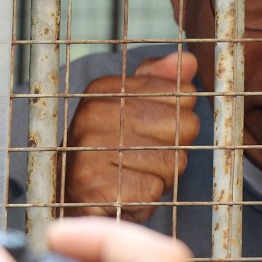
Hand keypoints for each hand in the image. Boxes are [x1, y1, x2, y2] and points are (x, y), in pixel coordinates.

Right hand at [62, 52, 198, 221]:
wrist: (73, 200)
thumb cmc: (114, 151)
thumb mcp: (135, 109)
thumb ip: (161, 82)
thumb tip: (188, 60)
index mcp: (103, 88)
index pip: (183, 92)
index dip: (180, 116)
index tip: (155, 128)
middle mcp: (92, 115)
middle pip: (183, 125)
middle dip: (177, 147)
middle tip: (148, 157)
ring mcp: (89, 152)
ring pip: (173, 161)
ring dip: (164, 176)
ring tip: (136, 176)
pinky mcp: (95, 190)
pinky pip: (154, 190)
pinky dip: (148, 198)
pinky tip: (128, 195)